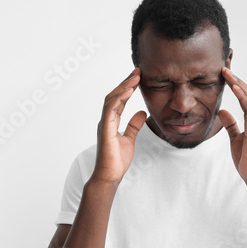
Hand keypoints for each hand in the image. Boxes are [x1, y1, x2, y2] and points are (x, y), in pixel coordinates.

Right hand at [89, 68, 146, 184]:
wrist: (109, 176)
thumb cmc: (116, 160)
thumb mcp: (130, 139)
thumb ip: (134, 125)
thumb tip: (141, 112)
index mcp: (111, 121)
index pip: (119, 99)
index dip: (128, 87)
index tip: (138, 76)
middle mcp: (106, 120)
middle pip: (115, 95)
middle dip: (126, 82)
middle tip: (138, 71)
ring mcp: (104, 124)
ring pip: (112, 99)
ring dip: (124, 87)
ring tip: (135, 77)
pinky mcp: (105, 130)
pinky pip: (111, 110)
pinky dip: (119, 99)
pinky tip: (129, 91)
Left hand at [218, 67, 246, 184]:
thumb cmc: (246, 159)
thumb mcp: (234, 138)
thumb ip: (230, 124)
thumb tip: (222, 111)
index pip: (244, 97)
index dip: (235, 84)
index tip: (224, 74)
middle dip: (236, 79)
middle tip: (224, 68)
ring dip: (238, 83)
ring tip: (227, 72)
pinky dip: (242, 96)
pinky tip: (234, 87)